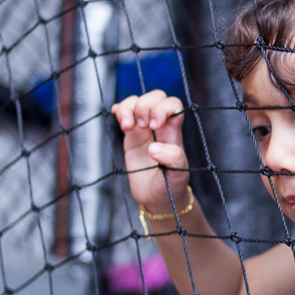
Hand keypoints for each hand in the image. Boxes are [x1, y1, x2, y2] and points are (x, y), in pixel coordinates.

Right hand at [111, 90, 189, 213]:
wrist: (157, 198)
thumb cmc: (171, 186)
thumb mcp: (178, 175)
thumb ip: (172, 159)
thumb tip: (154, 147)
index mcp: (174, 132)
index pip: (174, 105)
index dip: (163, 108)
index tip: (155, 126)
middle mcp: (160, 127)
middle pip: (156, 97)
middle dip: (146, 105)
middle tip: (143, 126)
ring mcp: (144, 129)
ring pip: (137, 102)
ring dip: (129, 108)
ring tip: (126, 127)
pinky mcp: (130, 136)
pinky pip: (124, 112)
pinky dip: (119, 109)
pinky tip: (117, 117)